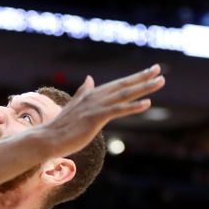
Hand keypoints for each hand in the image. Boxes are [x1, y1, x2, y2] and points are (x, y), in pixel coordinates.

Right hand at [40, 64, 164, 156]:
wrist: (48, 138)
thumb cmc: (61, 127)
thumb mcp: (74, 106)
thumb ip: (83, 92)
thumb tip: (89, 78)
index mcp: (91, 95)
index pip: (117, 85)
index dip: (134, 78)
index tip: (149, 71)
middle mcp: (94, 97)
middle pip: (123, 85)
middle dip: (142, 77)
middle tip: (159, 70)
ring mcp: (95, 107)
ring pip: (124, 94)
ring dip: (143, 88)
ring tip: (160, 81)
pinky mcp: (95, 118)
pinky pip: (118, 110)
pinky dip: (133, 106)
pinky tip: (147, 103)